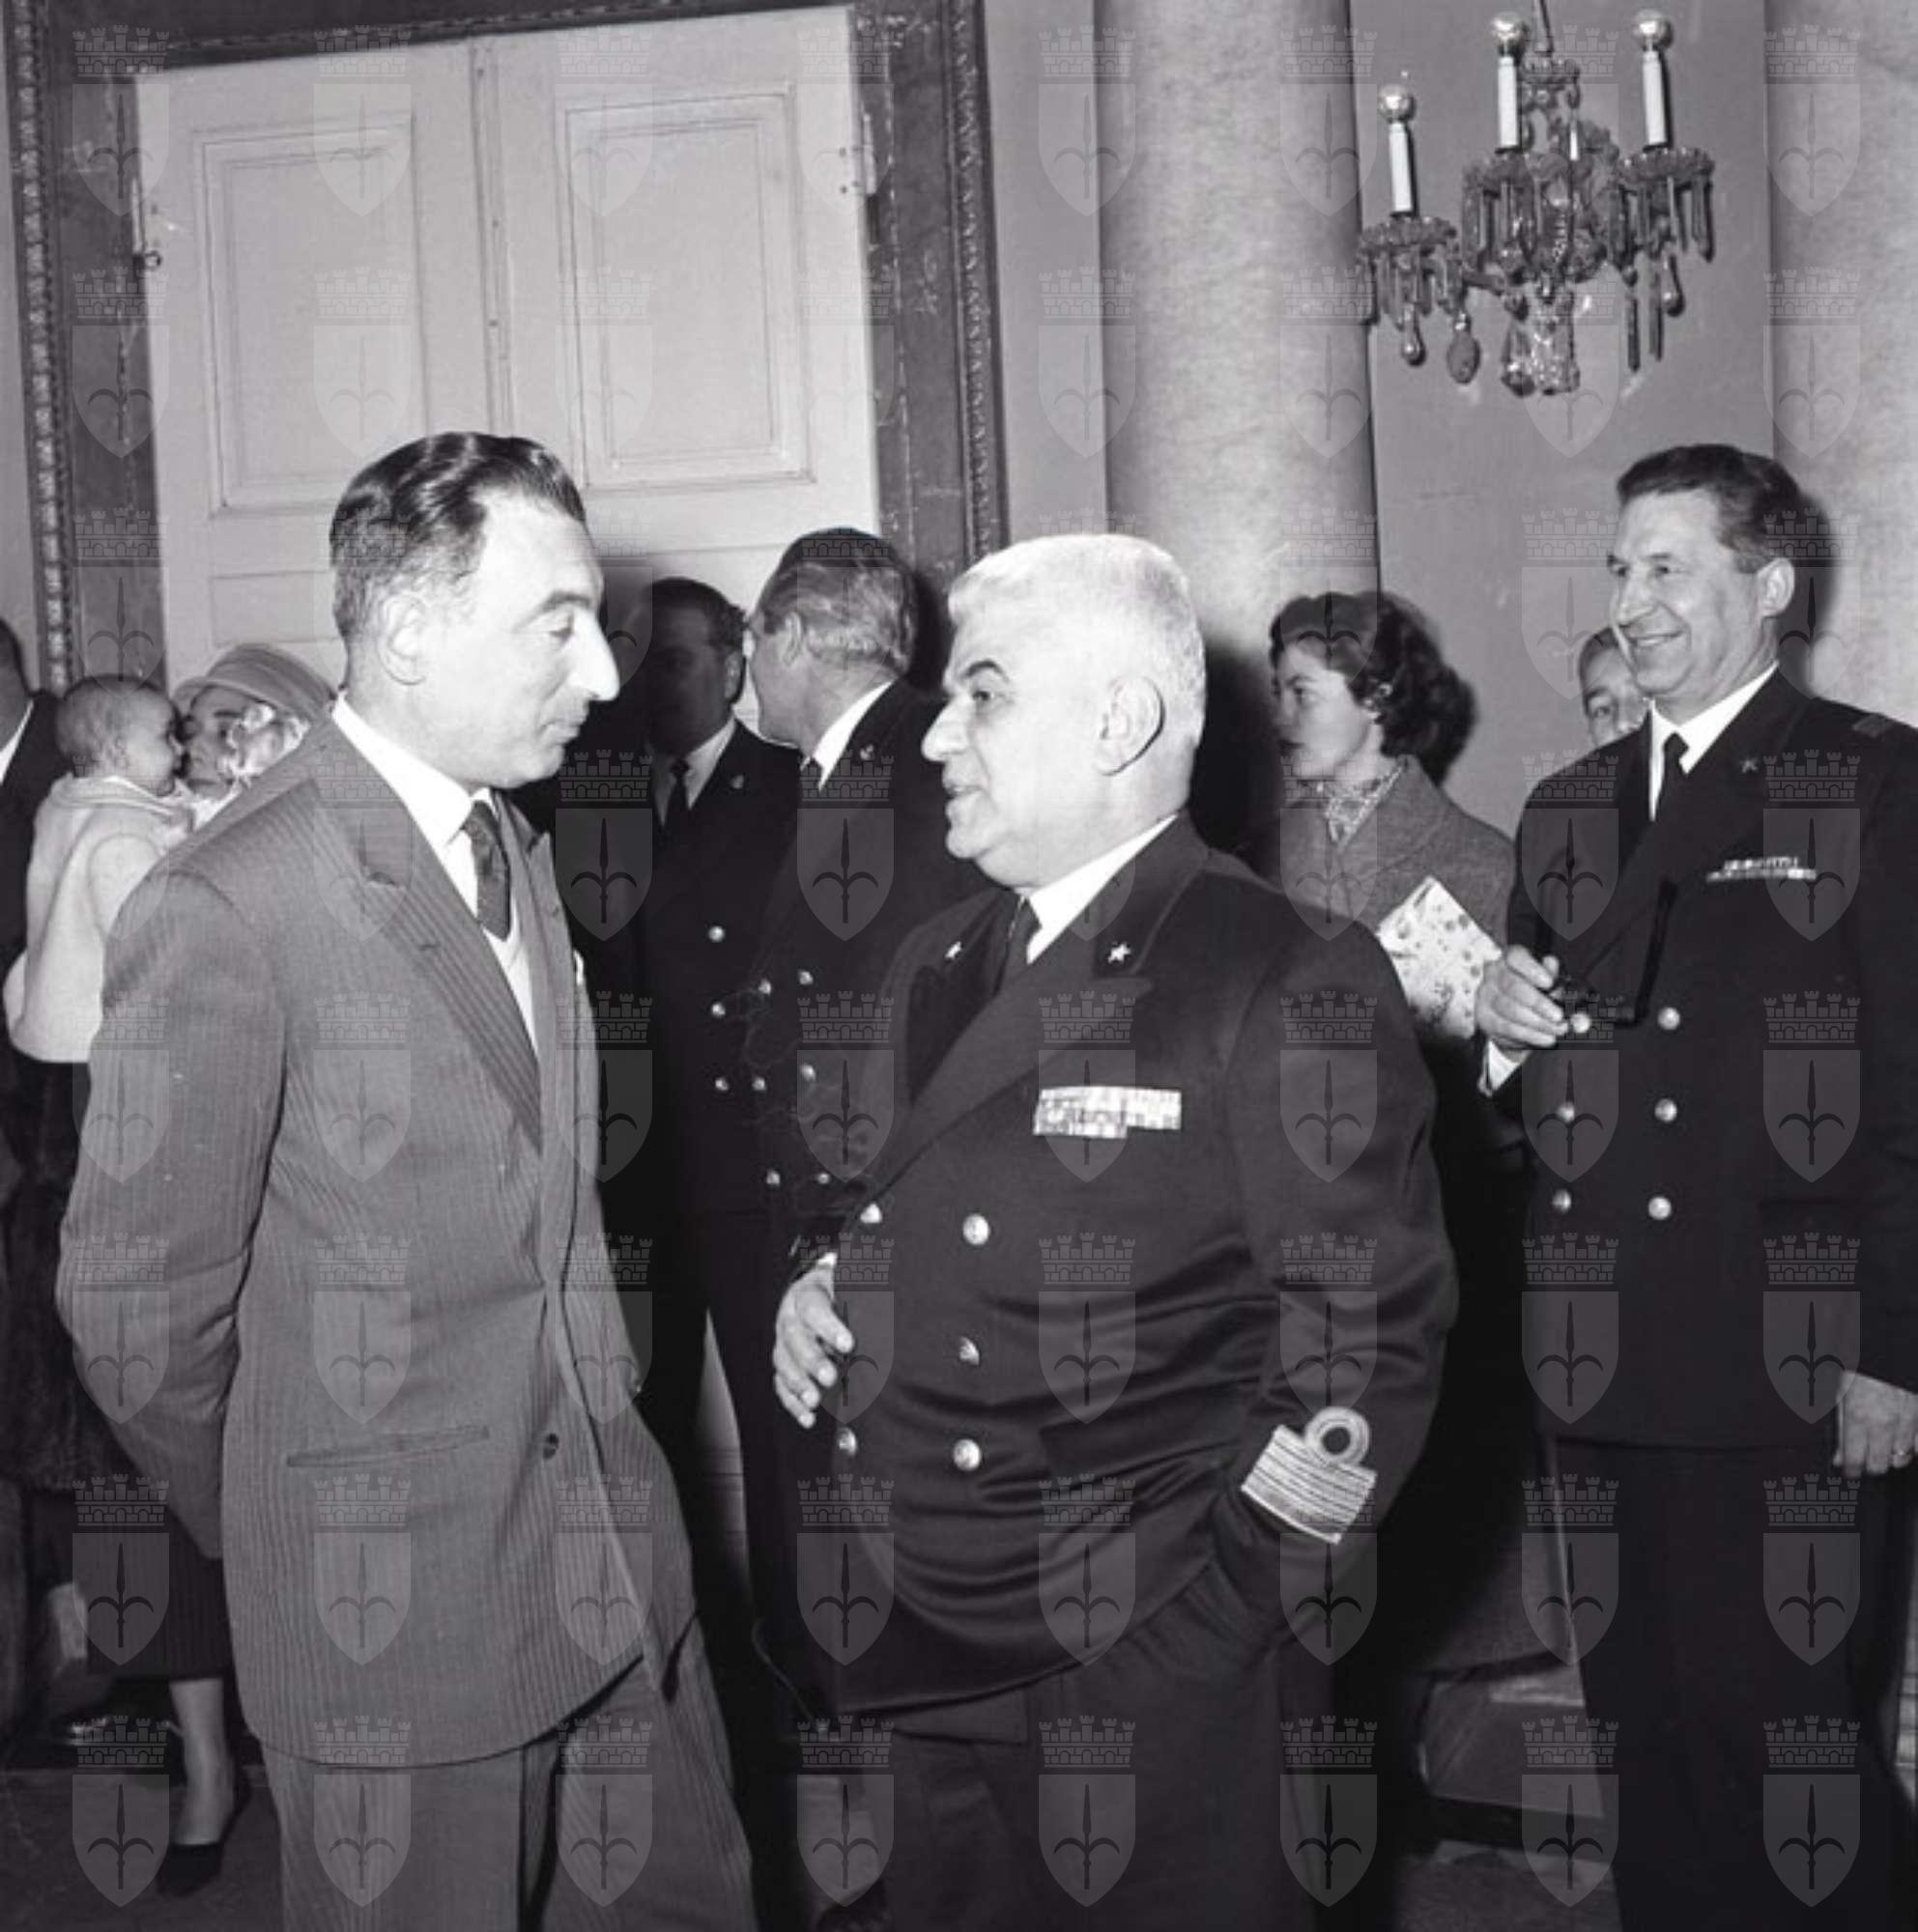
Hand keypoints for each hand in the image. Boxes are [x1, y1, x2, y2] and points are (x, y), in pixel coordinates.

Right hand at [772, 1258, 853, 1427]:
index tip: (847, 1345)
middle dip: (812, 1360)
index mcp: (808, 1293)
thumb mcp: (853, 1286)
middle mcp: (790, 1316)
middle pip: (794, 1337)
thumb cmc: (843, 1291)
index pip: (813, 1308)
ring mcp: (784, 1341)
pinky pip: (781, 1384)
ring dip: (799, 1384)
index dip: (829, 1327)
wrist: (821, 1291)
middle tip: (830, 1377)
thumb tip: (891, 1312)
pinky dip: (793, 1402)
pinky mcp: (784, 1362)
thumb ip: (864, 1298)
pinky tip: (808, 1417)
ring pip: (784, 1361)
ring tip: (814, 1400)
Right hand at [1475, 944, 1567, 1057]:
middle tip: (1559, 1016)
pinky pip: (1507, 1027)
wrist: (1514, 1018)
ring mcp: (1485, 995)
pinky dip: (1530, 1034)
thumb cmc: (1533, 993)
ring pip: (1510, 1009)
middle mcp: (1493, 974)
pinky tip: (1546, 1037)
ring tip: (1558, 1029)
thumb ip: (1554, 977)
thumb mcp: (1548, 983)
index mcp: (1510, 959)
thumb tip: (1556, 970)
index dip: (1532, 969)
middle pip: (1512, 986)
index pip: (1515, 957)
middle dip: (1538, 1003)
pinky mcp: (1484, 1017)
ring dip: (1538, 1022)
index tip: (1549, 983)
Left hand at [1833, 1371, 1917, 1476]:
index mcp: (1858, 1416)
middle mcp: (1885, 1423)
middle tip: (1863, 1458)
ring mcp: (1907, 1421)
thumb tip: (1839, 1456)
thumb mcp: (1840, 1394)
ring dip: (1891, 1456)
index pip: (1854, 1460)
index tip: (1849, 1472)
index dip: (1850, 1471)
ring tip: (1882, 1446)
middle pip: (1879, 1465)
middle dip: (1869, 1465)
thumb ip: (1841, 1429)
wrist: (1889, 1347)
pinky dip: (1912, 1447)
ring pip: (1902, 1458)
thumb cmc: (1863, 1367)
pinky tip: (1903, 1440)